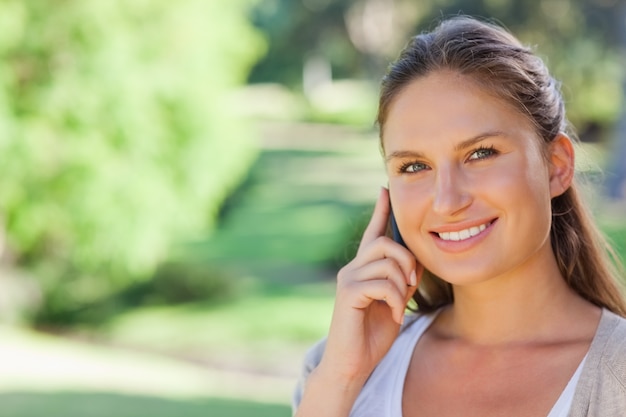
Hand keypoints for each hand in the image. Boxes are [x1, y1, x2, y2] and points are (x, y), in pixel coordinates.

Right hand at [319, 187, 421, 383]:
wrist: (352, 363)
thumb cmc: (373, 334)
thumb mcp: (395, 302)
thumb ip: (402, 280)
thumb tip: (415, 262)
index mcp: (364, 269)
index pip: (373, 233)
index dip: (379, 210)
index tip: (384, 189)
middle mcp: (352, 269)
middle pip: (385, 243)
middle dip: (407, 261)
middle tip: (412, 285)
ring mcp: (348, 280)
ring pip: (386, 263)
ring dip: (402, 286)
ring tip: (399, 306)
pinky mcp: (348, 294)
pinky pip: (381, 284)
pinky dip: (395, 300)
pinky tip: (393, 315)